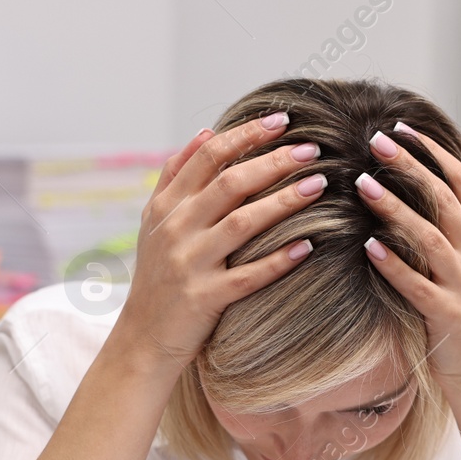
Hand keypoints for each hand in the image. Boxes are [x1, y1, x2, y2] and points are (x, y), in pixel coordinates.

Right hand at [112, 113, 326, 369]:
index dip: (246, 134)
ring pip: (242, 224)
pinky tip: (308, 246)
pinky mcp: (204, 299)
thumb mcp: (154, 222)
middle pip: (229, 183)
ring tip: (319, 185)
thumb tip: (205, 131)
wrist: (141, 339)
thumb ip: (176, 175)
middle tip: (312, 150)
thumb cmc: (157, 276)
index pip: (207, 156)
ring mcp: (189, 264)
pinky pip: (247, 276)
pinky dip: (278, 260)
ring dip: (283, 201)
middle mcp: (176, 229)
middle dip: (273, 161)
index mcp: (167, 206)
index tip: (282, 121)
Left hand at [354, 124, 460, 389]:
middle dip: (409, 166)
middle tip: (375, 143)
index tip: (400, 129)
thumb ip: (458, 220)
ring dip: (395, 207)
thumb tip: (427, 175)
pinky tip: (369, 247)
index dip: (431, 152)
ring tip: (364, 185)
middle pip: (444, 198)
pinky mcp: (448, 314)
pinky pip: (416, 284)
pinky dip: (393, 264)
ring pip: (429, 235)